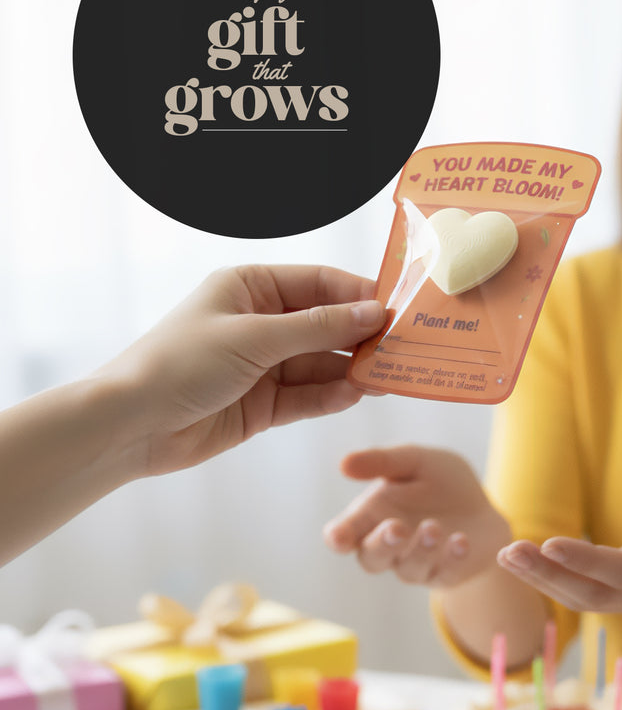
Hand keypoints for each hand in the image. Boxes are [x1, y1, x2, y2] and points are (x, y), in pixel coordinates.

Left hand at [97, 264, 383, 475]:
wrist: (131, 426)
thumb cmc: (179, 364)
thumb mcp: (254, 337)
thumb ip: (318, 327)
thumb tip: (373, 313)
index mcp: (251, 288)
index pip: (319, 284)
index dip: (358, 295)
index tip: (396, 308)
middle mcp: (261, 323)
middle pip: (326, 325)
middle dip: (361, 337)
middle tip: (402, 348)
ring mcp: (264, 365)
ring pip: (322, 364)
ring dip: (351, 370)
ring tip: (386, 377)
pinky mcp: (264, 404)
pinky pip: (308, 396)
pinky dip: (331, 396)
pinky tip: (354, 395)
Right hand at [324, 445, 510, 587]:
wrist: (481, 506)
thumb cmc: (438, 481)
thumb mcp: (415, 461)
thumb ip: (382, 461)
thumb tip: (344, 464)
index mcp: (371, 517)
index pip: (343, 534)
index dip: (339, 537)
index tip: (340, 537)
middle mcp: (388, 547)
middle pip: (372, 558)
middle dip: (383, 544)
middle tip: (397, 527)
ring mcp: (416, 564)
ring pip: (409, 568)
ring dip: (420, 549)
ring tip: (433, 526)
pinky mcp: (446, 574)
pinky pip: (445, 573)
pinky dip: (452, 558)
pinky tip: (461, 540)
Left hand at [496, 462, 621, 613]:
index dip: (588, 562)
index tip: (548, 544)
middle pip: (599, 594)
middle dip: (551, 576)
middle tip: (509, 551)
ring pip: (586, 600)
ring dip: (543, 581)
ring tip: (504, 556)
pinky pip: (584, 595)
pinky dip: (550, 581)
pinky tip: (519, 562)